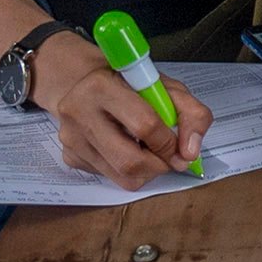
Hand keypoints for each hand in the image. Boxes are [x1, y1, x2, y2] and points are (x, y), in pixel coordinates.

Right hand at [34, 35, 207, 184]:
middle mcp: (78, 112)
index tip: (180, 147)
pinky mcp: (70, 156)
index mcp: (101, 86)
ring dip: (147, 170)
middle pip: (130, 161)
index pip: (144, 126)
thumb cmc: (128, 84)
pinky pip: (110, 177)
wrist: (86, 84)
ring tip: (149, 149)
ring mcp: (71, 138)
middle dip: (160, 164)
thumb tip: (190, 152)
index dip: (170, 143)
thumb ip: (191, 113)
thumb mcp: (164, 86)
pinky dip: (129, 170)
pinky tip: (127, 148)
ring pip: (123, 176)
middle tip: (169, 156)